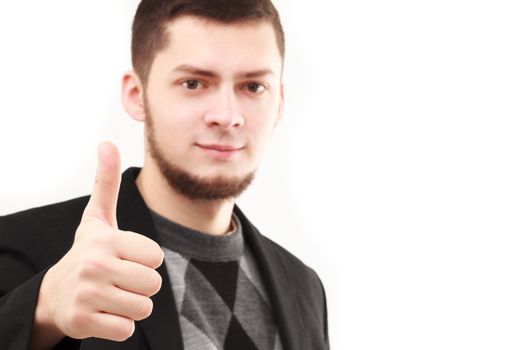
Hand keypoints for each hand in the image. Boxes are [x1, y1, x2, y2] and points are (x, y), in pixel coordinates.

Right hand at [34, 142, 163, 343]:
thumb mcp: (97, 219)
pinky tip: (103, 313)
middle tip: (120, 280)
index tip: (126, 258)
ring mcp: (87, 295)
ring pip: (143, 308)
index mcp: (106, 239)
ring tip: (112, 296)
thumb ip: (106, 183)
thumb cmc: (88, 252)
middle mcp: (95, 265)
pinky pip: (127, 329)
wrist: (55, 294)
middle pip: (153, 284)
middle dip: (142, 285)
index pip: (156, 257)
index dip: (146, 260)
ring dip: (132, 306)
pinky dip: (120, 325)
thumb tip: (107, 143)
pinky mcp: (82, 322)